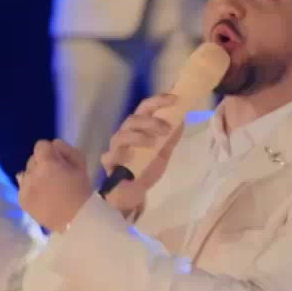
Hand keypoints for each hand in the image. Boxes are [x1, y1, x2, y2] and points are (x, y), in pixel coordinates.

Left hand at [17, 139, 93, 232]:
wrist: (76, 220)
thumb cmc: (82, 192)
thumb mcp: (81, 166)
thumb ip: (67, 150)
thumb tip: (54, 144)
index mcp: (48, 163)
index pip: (41, 145)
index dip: (50, 151)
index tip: (59, 161)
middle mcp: (32, 173)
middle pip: (32, 159)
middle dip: (42, 164)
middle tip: (55, 175)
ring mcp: (24, 187)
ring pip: (25, 172)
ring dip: (34, 176)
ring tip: (47, 187)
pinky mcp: (21, 199)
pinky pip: (22, 186)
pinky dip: (30, 188)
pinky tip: (41, 196)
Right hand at [99, 93, 184, 213]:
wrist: (134, 191)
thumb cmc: (147, 167)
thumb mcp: (164, 151)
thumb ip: (171, 137)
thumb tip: (183, 118)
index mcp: (139, 127)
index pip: (146, 108)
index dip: (159, 101)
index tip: (175, 99)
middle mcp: (126, 133)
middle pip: (133, 119)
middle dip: (150, 121)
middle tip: (167, 129)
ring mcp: (115, 147)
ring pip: (122, 135)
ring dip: (139, 136)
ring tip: (153, 142)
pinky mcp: (108, 162)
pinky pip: (110, 155)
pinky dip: (120, 154)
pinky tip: (130, 156)